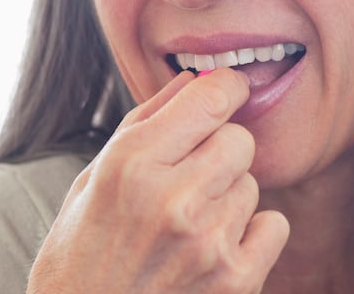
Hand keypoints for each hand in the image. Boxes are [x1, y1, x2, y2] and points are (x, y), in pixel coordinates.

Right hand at [28, 68, 288, 292]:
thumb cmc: (79, 255)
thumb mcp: (92, 179)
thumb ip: (144, 122)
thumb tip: (193, 80)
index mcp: (132, 163)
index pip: (210, 97)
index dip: (225, 87)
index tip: (227, 90)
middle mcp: (172, 198)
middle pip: (238, 139)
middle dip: (219, 149)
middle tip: (191, 175)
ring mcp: (208, 242)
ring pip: (252, 184)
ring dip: (227, 196)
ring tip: (188, 224)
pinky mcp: (235, 281)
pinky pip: (274, 225)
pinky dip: (252, 233)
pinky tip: (214, 248)